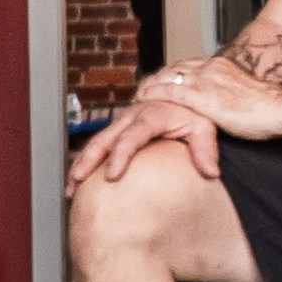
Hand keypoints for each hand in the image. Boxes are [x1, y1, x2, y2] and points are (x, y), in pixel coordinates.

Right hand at [72, 86, 229, 188]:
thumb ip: (205, 148)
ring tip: (71, 186)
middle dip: (88, 159)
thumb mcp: (204, 125)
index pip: (131, 136)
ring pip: (96, 142)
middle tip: (78, 179)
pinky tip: (78, 181)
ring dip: (81, 163)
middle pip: (104, 138)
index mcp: (151, 115)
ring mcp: (121, 123)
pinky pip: (99, 145)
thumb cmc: (192, 111)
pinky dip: (85, 162)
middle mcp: (131, 118)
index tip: (112, 175)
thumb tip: (210, 172)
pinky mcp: (117, 130)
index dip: (120, 155)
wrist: (182, 95)